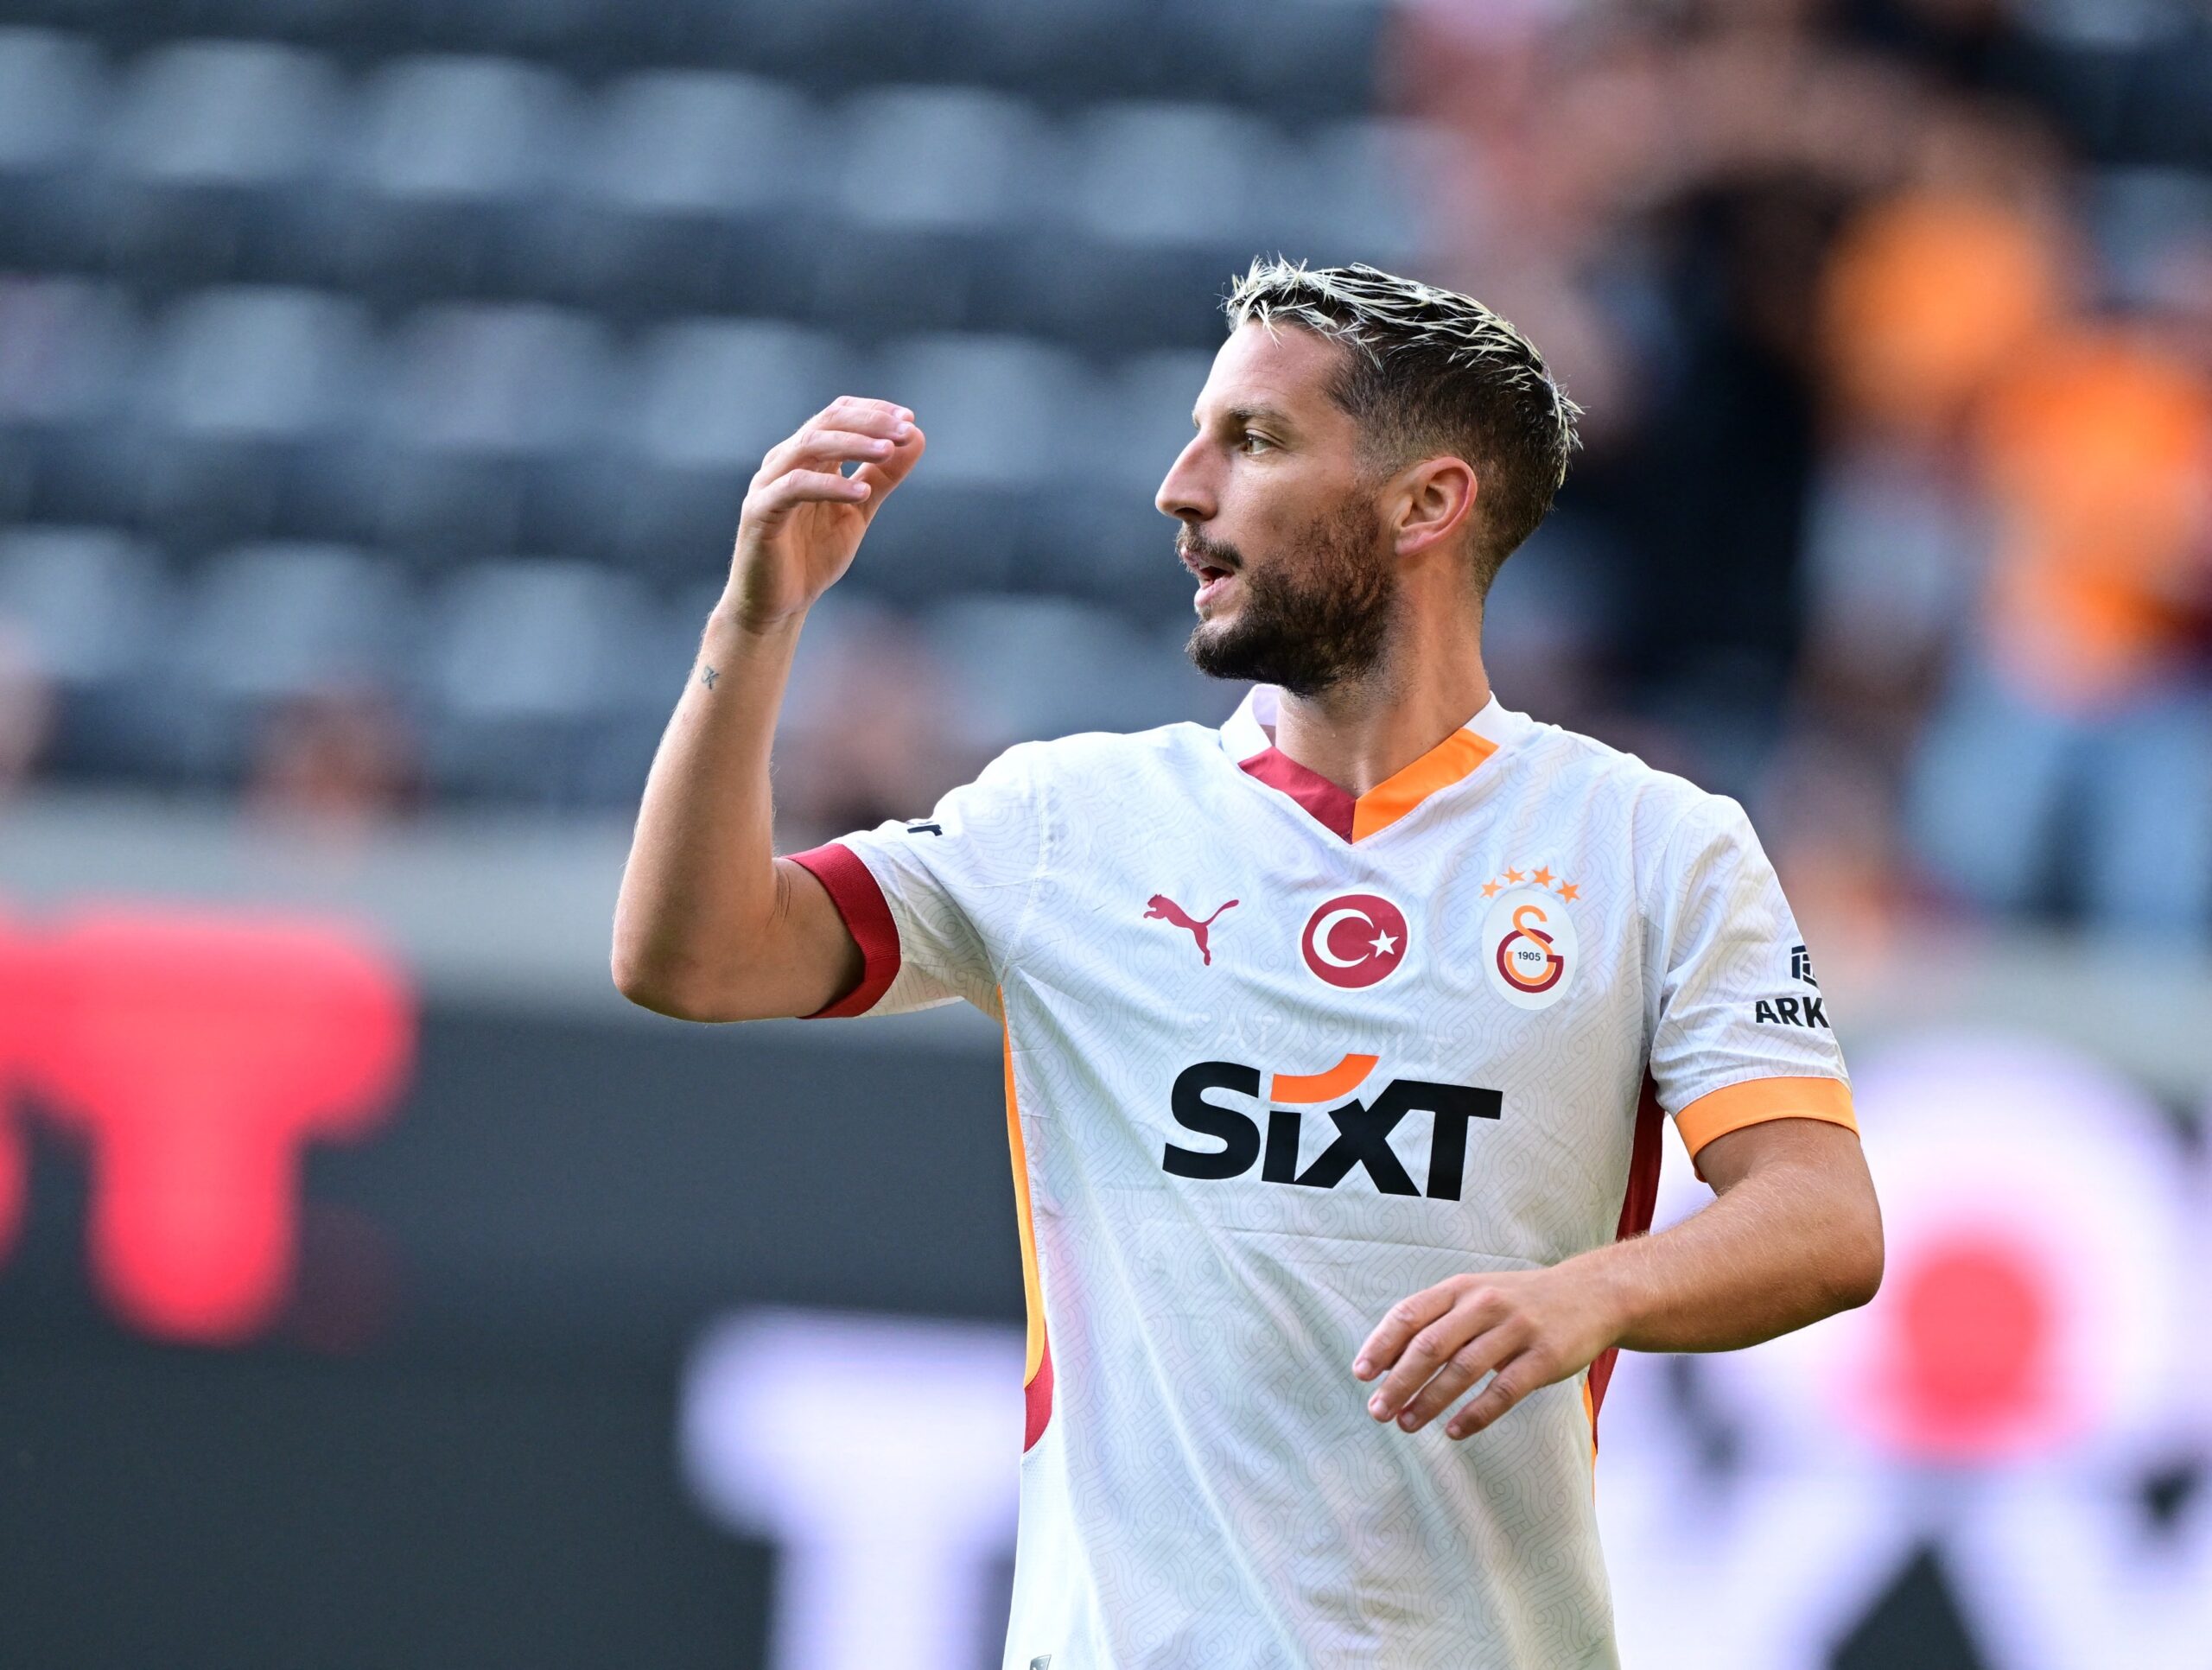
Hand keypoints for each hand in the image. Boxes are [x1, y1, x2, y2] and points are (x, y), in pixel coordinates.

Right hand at [726, 396, 926, 632]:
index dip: (873, 410)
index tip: (909, 419)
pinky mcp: (759, 512)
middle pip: (826, 423)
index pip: (838, 415)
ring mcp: (768, 484)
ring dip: (852, 444)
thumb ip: (883, 477)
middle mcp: (785, 461)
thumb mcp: (858, 510)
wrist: (777, 605)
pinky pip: (794, 487)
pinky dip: (829, 485)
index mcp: (806, 457)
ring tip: (887, 451)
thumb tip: (917, 437)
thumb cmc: (812, 555)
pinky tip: (860, 493)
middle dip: (869, 423)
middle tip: (904, 430)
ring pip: (809, 446)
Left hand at [1352, 1264, 1621, 1439]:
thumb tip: (1388, 1360)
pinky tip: (1455, 1431)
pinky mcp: (1545, 1357)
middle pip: (1429, 1346)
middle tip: (1377, 1411)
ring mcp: (1516, 1329)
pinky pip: (1503, 1391)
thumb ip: (1438, 1320)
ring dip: (1429, 1401)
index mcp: (1461, 1288)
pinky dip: (1475, 1414)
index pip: (1409, 1314)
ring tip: (1406, 1425)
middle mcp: (1485, 1304)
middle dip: (1398, 1381)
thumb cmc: (1520, 1301)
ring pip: (1462, 1370)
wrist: (1592, 1294)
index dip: (1381, 1345)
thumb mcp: (1477, 1295)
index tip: (1361, 1375)